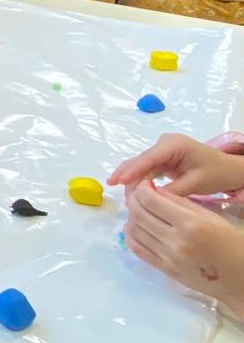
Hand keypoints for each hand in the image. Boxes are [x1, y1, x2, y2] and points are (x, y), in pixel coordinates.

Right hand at [108, 133, 243, 195]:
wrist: (228, 169)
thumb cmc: (216, 173)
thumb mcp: (196, 183)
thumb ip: (171, 190)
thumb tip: (149, 199)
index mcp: (174, 144)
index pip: (149, 157)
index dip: (132, 170)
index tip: (118, 182)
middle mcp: (164, 144)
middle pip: (140, 160)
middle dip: (127, 175)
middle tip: (114, 191)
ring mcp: (161, 151)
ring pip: (140, 165)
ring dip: (130, 179)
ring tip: (120, 194)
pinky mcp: (161, 159)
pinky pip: (145, 169)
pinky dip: (138, 180)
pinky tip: (128, 190)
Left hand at [124, 182, 243, 317]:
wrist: (239, 277)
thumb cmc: (230, 243)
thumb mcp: (210, 217)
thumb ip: (180, 203)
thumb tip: (153, 190)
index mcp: (191, 224)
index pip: (150, 201)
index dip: (141, 188)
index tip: (143, 184)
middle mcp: (176, 241)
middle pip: (138, 214)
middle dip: (133, 200)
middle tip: (136, 194)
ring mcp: (168, 257)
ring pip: (134, 231)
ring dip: (131, 217)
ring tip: (137, 210)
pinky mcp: (164, 270)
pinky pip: (138, 250)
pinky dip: (131, 236)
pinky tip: (136, 227)